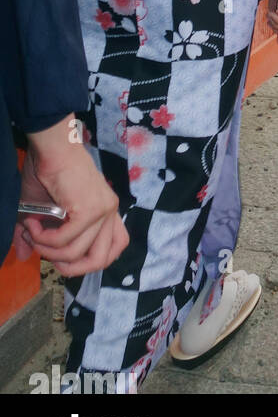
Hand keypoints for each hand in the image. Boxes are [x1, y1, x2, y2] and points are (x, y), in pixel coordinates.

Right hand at [16, 121, 127, 276]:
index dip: (91, 260)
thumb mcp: (42, 210)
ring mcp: (103, 211)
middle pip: (101, 259)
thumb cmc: (49, 173)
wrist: (52, 148)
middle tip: (46, 255)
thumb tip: (21, 256)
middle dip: (70, 267)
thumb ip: (36, 236)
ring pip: (76, 253)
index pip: (116, 247)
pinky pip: (64, 240)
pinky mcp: (90, 210)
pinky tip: (32, 224)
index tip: (65, 258)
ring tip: (31, 233)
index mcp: (107, 211)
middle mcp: (110, 212)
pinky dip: (43, 238)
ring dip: (47, 250)